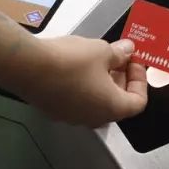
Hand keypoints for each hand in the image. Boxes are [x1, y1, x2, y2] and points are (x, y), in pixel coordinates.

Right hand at [17, 36, 147, 126]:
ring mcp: (73, 117)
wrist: (29, 67)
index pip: (138, 102)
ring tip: (98, 59)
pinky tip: (77, 66)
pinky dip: (83, 85)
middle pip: (117, 103)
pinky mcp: (54, 110)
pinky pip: (77, 100)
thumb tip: (128, 51)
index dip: (140, 80)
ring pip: (96, 101)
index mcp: (112, 108)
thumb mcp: (102, 51)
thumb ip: (120, 53)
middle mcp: (94, 118)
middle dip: (121, 78)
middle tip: (119, 57)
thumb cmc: (71, 61)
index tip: (134, 62)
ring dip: (102, 82)